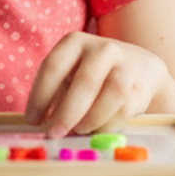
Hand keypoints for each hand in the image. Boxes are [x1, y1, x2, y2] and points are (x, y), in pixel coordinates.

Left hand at [24, 32, 174, 137]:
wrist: (140, 67)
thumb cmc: (93, 74)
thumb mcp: (71, 73)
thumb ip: (56, 94)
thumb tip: (41, 125)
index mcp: (75, 42)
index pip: (53, 67)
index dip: (40, 96)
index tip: (32, 120)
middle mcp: (102, 49)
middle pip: (85, 82)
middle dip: (67, 112)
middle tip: (54, 133)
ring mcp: (126, 65)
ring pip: (112, 93)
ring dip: (92, 117)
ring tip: (79, 130)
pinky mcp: (141, 86)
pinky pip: (126, 108)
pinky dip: (109, 123)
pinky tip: (98, 129)